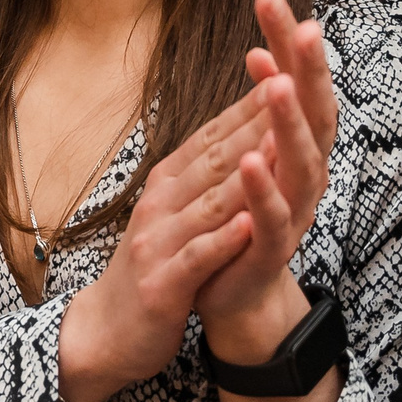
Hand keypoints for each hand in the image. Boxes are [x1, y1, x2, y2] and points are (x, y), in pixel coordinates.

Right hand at [56, 81, 272, 401]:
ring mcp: (158, 242)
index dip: (255, 103)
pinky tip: (247, 227)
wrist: (107, 330)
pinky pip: (196, 257)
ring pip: (210, 203)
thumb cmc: (153, 264)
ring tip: (280, 145)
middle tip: (294, 85)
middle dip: (256, 122)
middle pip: (217, 157)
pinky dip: (221, 241)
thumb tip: (245, 128)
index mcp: (169, 182)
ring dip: (245, 175)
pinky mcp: (163, 285)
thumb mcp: (175, 210)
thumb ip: (205, 172)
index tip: (292, 71)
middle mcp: (161, 203)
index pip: (217, 135)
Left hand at [193, 0, 339, 363]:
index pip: (301, 83)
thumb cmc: (242, 214)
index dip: (291, 43)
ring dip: (291, 122)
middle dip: (309, 68)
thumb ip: (259, 109)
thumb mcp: (250, 151)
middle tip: (303, 22)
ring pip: (303, 161)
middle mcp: (306, 174)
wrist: (233, 288)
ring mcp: (294, 211)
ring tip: (280, 83)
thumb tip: (263, 51)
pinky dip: (264, 187)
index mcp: (298, 147)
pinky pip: (272, 215)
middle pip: (316, 113)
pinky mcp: (272, 247)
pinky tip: (252, 159)